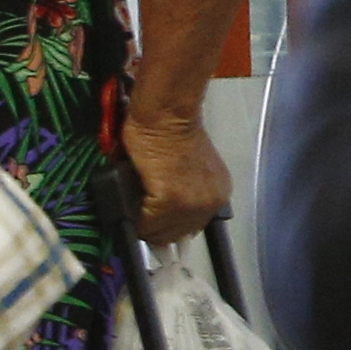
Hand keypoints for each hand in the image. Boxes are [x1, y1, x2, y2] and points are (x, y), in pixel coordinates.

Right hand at [124, 105, 234, 244]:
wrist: (166, 115)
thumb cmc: (169, 133)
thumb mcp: (185, 170)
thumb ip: (180, 193)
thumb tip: (158, 215)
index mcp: (217, 195)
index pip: (188, 228)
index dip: (166, 225)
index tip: (153, 222)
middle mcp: (210, 203)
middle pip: (175, 234)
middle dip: (155, 227)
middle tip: (140, 213)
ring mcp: (192, 204)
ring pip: (159, 233)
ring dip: (144, 222)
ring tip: (136, 205)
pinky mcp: (170, 199)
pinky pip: (146, 224)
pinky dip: (136, 217)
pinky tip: (133, 201)